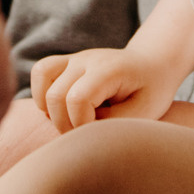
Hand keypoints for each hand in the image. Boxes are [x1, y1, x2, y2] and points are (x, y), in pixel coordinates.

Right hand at [28, 46, 175, 130]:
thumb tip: (80, 135)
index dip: (81, 124)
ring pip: (42, 78)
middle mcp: (88, 59)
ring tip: (71, 121)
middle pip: (56, 95)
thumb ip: (112, 125)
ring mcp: (75, 58)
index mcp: (110, 69)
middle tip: (85, 135)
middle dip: (65, 124)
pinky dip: (42, 94)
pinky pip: (40, 72)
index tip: (97, 136)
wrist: (153, 66)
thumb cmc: (151, 93)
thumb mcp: (143, 114)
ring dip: (50, 109)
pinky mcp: (67, 62)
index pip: (78, 99)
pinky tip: (61, 110)